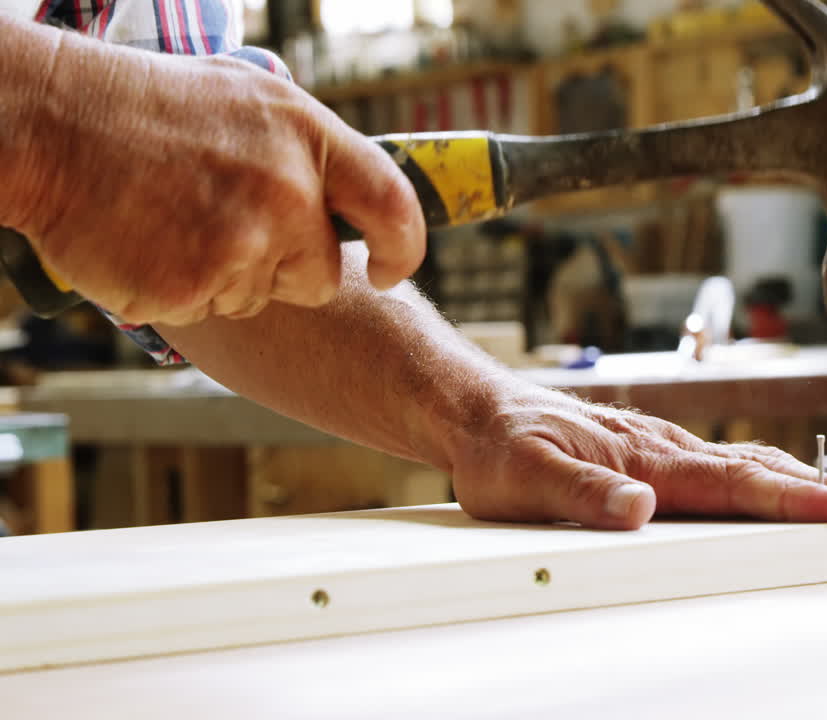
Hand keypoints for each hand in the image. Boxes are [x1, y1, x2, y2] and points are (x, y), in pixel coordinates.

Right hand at [13, 32, 424, 324]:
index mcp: (307, 138)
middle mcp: (286, 193)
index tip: (385, 269)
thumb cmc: (149, 107)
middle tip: (224, 223)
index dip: (401, 248)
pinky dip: (179, 289)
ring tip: (175, 218)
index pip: (392, 207)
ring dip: (224, 275)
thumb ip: (306, 149)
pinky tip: (149, 242)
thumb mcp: (248, 98)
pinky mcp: (192, 286)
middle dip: (284, 267)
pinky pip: (206, 312)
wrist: (52, 124)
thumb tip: (355, 200)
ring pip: (258, 298)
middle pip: (319, 276)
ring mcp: (240, 244)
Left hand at [449, 389, 826, 530]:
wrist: (480, 410)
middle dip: (824, 491)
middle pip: (759, 471)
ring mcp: (665, 449)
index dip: (791, 499)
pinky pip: (726, 465)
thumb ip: (582, 493)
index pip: (733, 483)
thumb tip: (639, 508)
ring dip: (805, 482)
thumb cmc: (502, 446)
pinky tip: (784, 485)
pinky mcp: (656, 455)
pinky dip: (770, 476)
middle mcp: (665, 449)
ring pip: (748, 465)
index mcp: (647, 458)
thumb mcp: (526, 477)